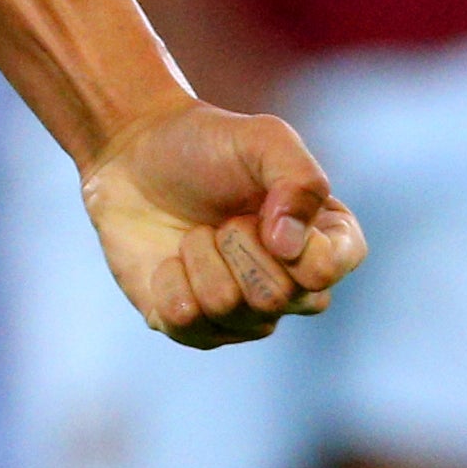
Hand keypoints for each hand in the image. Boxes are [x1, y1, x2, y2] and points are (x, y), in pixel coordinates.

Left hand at [77, 98, 366, 347]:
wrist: (137, 155)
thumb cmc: (209, 145)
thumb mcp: (265, 139)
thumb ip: (300, 180)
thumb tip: (290, 246)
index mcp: (322, 241)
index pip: (329, 270)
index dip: (296, 245)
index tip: (264, 210)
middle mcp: (290, 288)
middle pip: (276, 297)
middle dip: (236, 242)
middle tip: (224, 216)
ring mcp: (242, 315)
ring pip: (226, 307)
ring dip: (200, 254)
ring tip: (196, 231)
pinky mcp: (192, 328)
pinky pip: (183, 319)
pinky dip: (168, 278)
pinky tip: (170, 259)